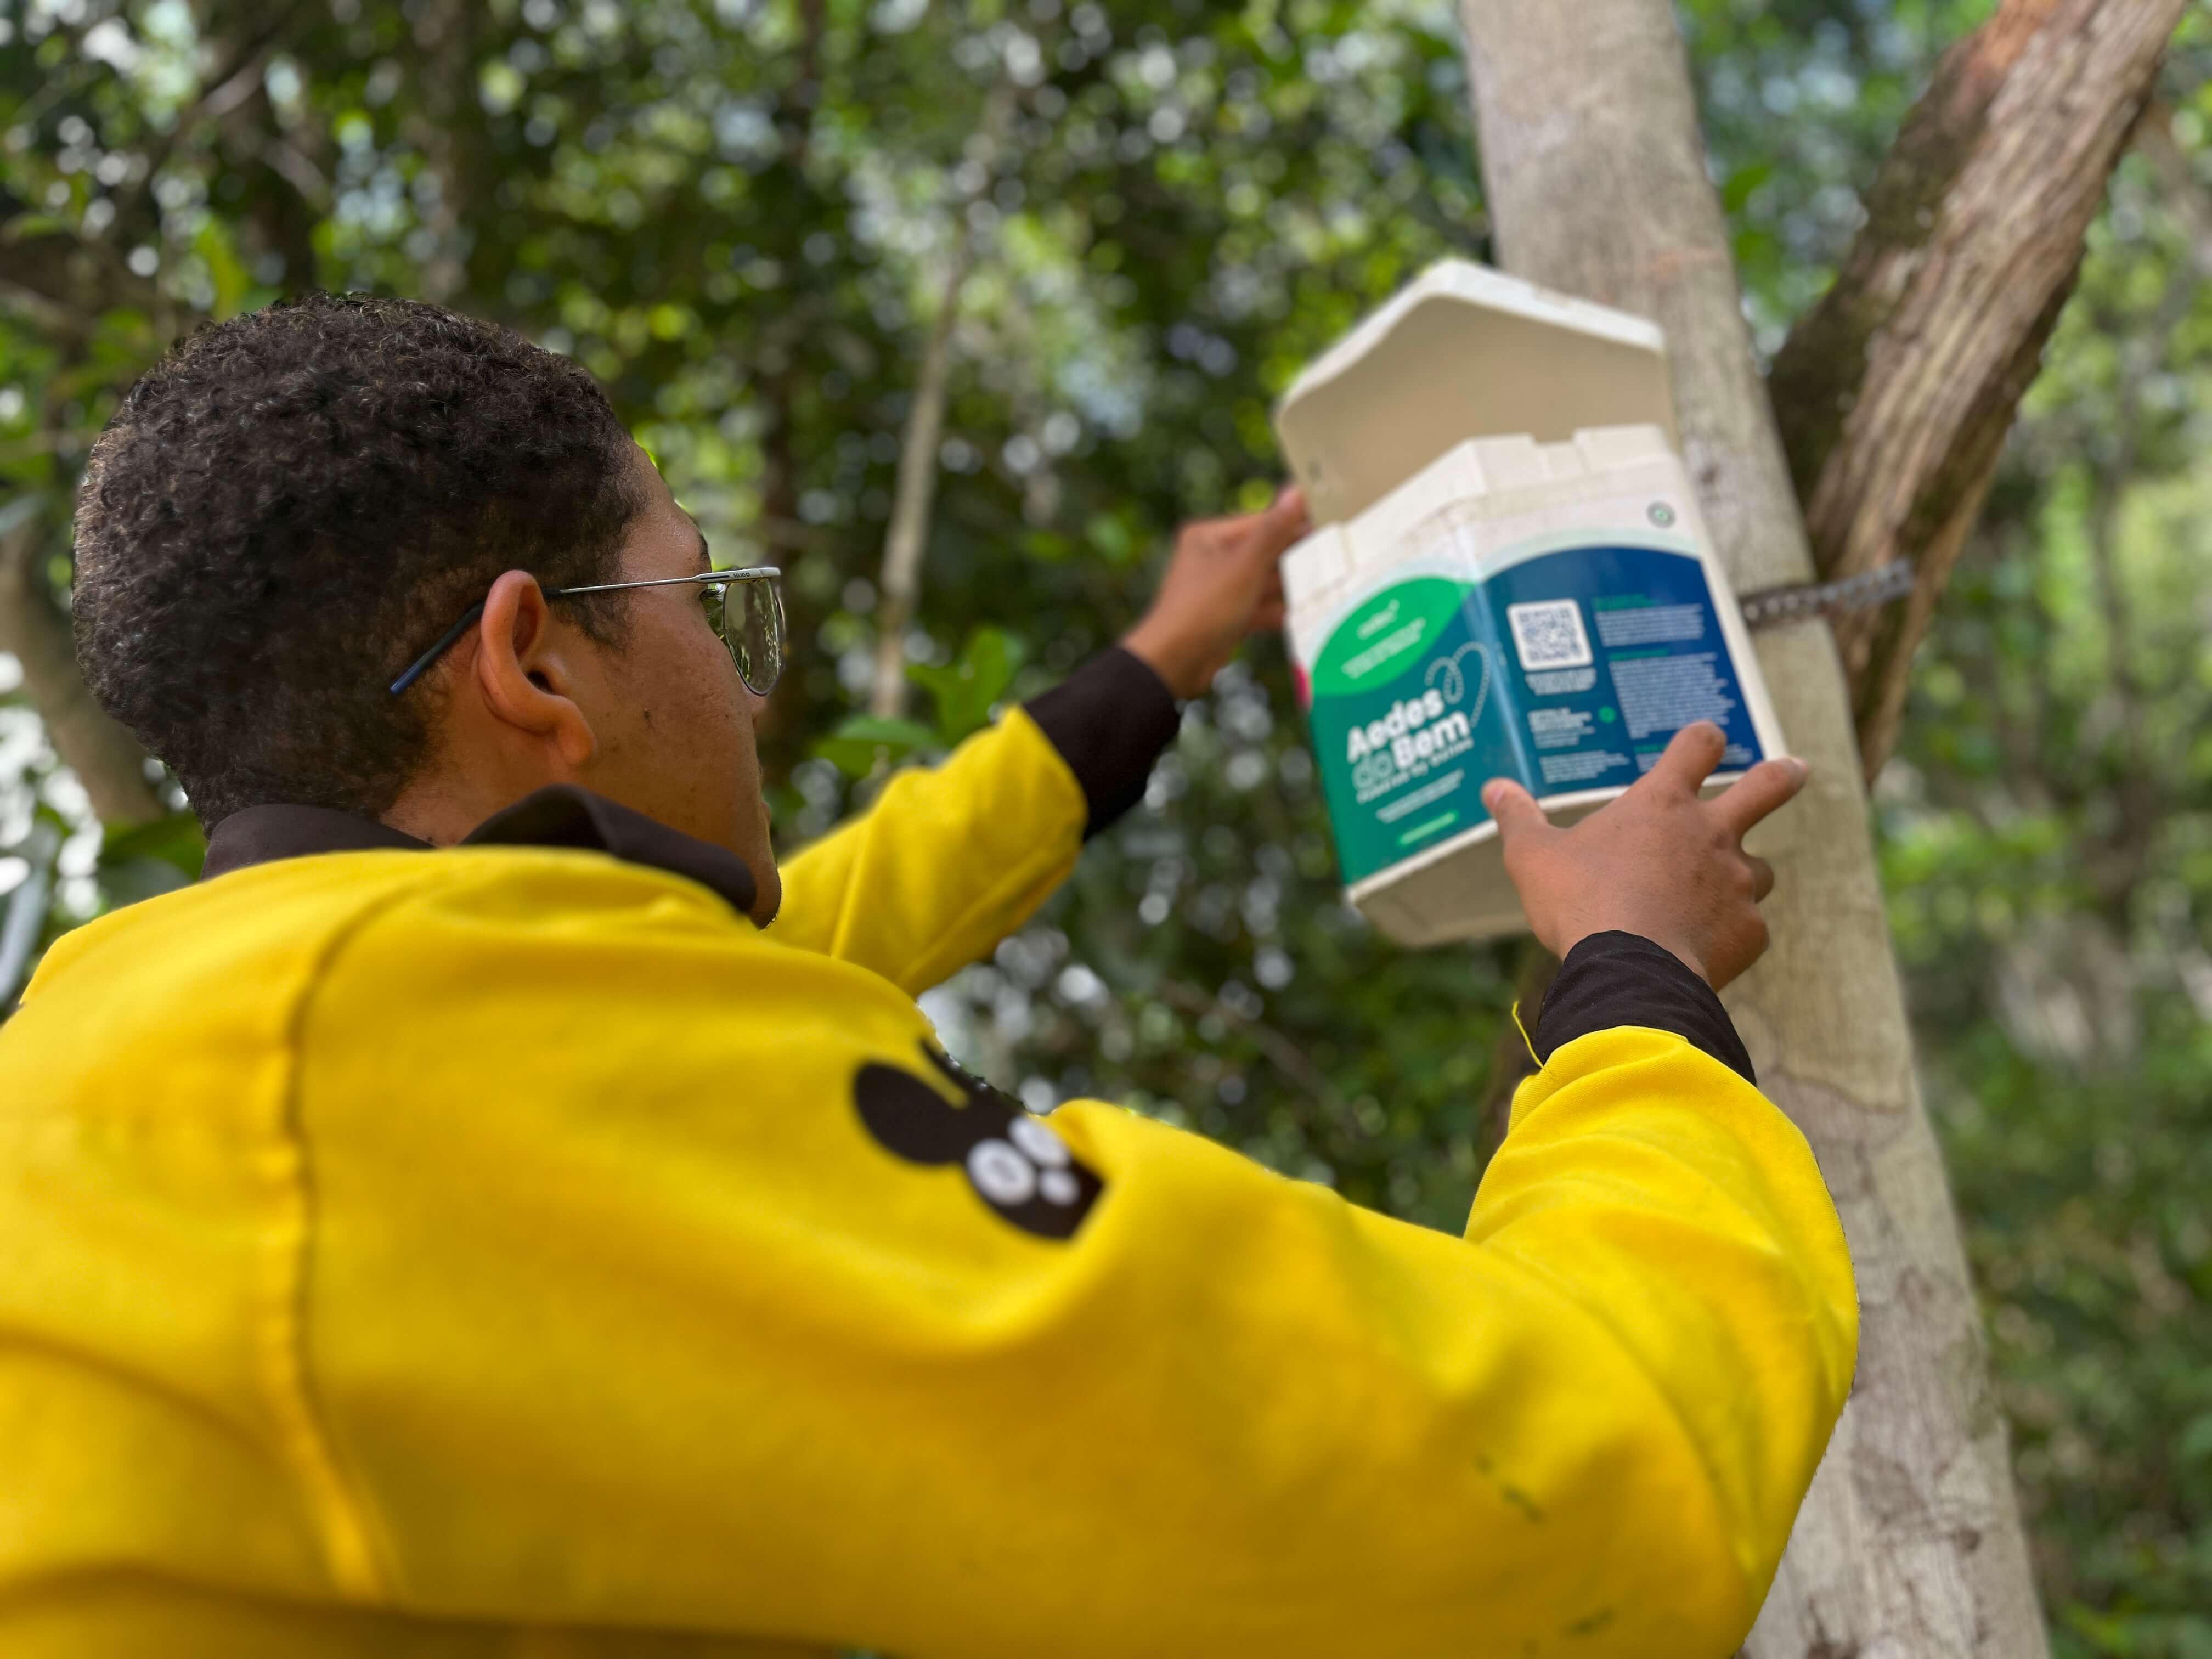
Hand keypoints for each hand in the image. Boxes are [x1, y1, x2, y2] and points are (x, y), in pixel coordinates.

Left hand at [1121, 487, 1309, 698]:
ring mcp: (1221, 590)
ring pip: (1265, 583)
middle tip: (1336, 556)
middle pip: (1265, 553)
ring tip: (1329, 584)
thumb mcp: (1244, 566)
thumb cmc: (1203, 608)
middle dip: (1297, 558)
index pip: (1261, 523)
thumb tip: (1295, 492)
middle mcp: (1213, 559)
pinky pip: (1260, 608)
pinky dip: (1280, 611)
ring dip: (1292, 587)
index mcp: (1209, 537)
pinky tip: (1308, 612)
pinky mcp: (1228, 617)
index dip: (1295, 524)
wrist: (1173, 663)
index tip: (1330, 523)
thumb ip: (1274, 531)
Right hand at [1483, 722, 1808, 989]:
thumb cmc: (1580, 903)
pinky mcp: (1750, 931)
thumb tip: (1493, 788)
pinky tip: (1706, 950)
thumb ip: (1518, 818)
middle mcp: (1711, 833)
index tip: (1708, 738)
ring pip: (1762, 869)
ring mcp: (1738, 882)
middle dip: (1783, 776)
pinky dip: (1732, 935)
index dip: (1702, 739)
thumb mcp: (1534, 856)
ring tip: (1720, 895)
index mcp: (1662, 804)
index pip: (1696, 746)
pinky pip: (1750, 928)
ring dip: (1747, 875)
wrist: (1632, 971)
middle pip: (1767, 787)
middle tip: (1796, 770)